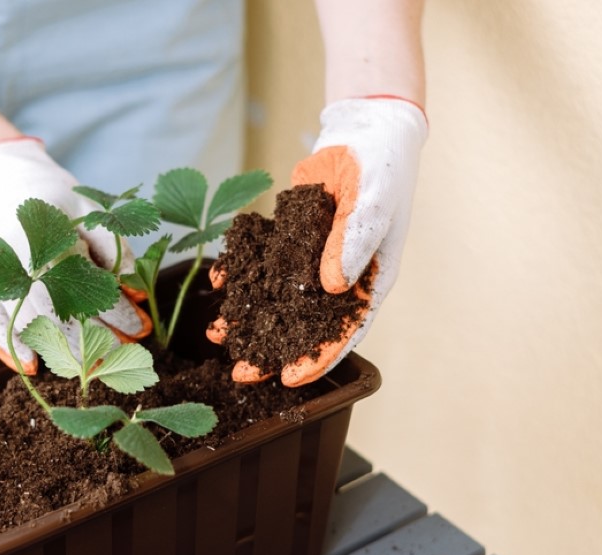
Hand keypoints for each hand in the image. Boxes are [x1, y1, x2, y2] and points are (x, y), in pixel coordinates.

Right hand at [0, 138, 149, 372]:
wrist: (0, 180)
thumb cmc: (54, 197)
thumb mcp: (89, 208)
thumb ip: (112, 245)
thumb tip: (134, 288)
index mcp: (49, 233)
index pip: (89, 282)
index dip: (116, 310)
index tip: (140, 329)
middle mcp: (19, 256)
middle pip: (56, 309)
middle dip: (89, 339)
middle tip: (118, 359)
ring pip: (26, 319)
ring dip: (57, 348)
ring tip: (86, 366)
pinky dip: (9, 344)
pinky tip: (32, 364)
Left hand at [213, 96, 426, 386]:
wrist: (366, 128)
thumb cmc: (382, 169)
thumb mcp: (371, 205)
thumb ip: (352, 245)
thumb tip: (331, 287)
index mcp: (369, 281)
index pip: (343, 332)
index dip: (316, 358)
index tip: (288, 378)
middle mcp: (339, 279)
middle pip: (305, 324)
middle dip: (272, 349)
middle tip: (241, 373)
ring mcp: (313, 260)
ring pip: (279, 297)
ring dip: (250, 316)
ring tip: (219, 335)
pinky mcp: (292, 239)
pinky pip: (264, 261)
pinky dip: (243, 270)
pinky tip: (221, 280)